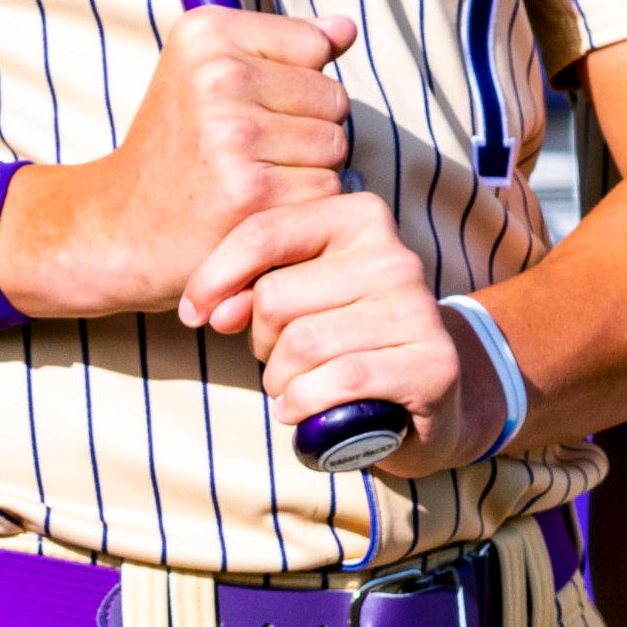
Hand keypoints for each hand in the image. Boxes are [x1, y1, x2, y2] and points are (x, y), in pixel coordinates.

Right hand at [0, 7, 354, 319]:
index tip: (251, 104)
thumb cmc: (175, 145)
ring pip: (335, 146)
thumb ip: (282, 44)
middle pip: (334, 99)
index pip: (316, 46)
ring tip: (258, 177)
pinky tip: (263, 207)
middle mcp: (219, 76)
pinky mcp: (252, 192)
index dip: (297, 82)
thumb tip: (346, 29)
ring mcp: (235, 135)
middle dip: (309, 128)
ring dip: (310, 169)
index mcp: (207, 34)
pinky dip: (303, 205)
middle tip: (254, 151)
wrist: (122, 223)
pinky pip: (326, 189)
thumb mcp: (205, 70)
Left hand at [183, 192, 497, 475]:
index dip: (215, 278)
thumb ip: (250, 289)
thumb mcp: (296, 298)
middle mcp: (394, 255)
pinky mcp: (432, 364)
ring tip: (294, 387)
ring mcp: (418, 309)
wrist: (428, 392)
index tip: (194, 314)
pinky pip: (338, 381)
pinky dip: (304, 404)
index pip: (264, 232)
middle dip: (259, 341)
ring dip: (280, 381)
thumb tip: (213, 311)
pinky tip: (303, 410)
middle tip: (278, 359)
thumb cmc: (346, 338)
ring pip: (302, 345)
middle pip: (276, 297)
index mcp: (359, 217)